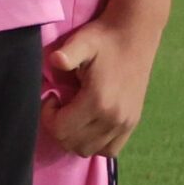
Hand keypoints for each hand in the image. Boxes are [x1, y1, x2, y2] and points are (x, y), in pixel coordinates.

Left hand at [42, 9, 165, 157]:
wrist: (135, 34)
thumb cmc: (104, 38)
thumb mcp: (83, 41)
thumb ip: (68, 53)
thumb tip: (56, 60)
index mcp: (98, 101)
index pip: (61, 130)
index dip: (48, 116)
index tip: (52, 96)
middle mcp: (114, 118)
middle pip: (72, 144)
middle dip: (58, 127)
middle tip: (60, 105)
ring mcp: (125, 123)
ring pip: (88, 150)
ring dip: (73, 136)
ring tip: (72, 113)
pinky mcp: (132, 123)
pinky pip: (110, 150)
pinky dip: (94, 142)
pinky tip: (88, 122)